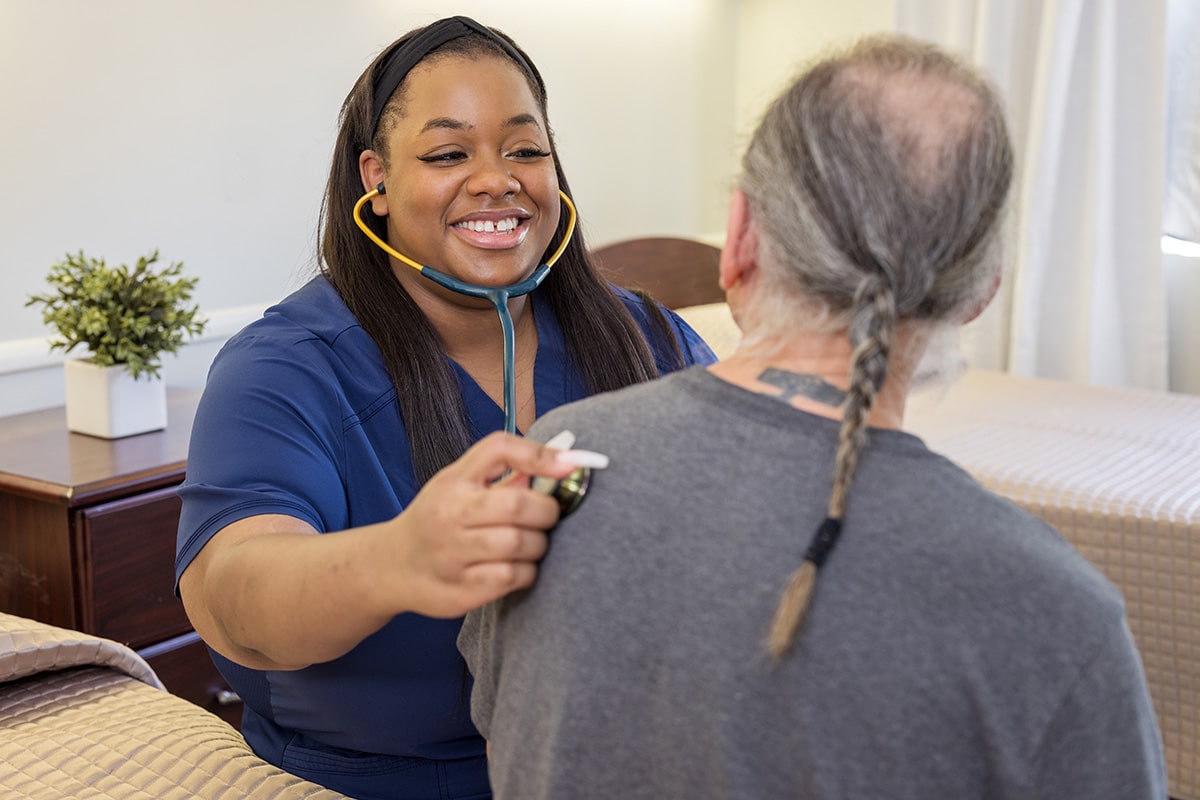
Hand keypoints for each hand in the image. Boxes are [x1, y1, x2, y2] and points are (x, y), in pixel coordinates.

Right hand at [386, 431, 584, 617]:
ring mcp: (452, 554)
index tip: (570, 464)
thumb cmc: (438, 518)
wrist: (391, 565)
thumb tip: (561, 462)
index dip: (539, 455)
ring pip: (519, 544)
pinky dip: (527, 572)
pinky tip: (519, 566)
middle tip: (547, 517)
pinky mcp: (460, 589)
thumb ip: (504, 473)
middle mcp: (449, 514)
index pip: (498, 450)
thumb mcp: (459, 484)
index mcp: (454, 481)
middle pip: (517, 505)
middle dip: (547, 512)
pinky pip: (512, 577)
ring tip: (532, 544)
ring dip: (539, 545)